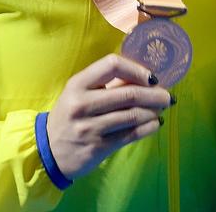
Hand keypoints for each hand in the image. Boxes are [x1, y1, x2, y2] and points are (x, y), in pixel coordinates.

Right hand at [46, 54, 172, 179]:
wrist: (47, 151)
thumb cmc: (69, 116)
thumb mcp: (79, 94)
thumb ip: (106, 85)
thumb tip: (145, 78)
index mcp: (78, 84)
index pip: (112, 65)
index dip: (136, 68)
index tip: (151, 76)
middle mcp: (82, 104)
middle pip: (128, 94)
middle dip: (154, 94)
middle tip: (168, 95)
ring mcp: (89, 128)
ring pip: (133, 116)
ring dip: (154, 111)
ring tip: (163, 108)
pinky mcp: (97, 148)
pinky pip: (131, 135)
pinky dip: (149, 128)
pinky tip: (156, 124)